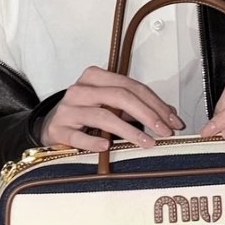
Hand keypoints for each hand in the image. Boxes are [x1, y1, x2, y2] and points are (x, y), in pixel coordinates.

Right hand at [40, 66, 184, 150]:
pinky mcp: (59, 130)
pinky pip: (78, 136)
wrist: (52, 125)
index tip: (173, 120)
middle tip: (165, 131)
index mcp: (95, 77)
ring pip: (103, 116)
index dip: (155, 103)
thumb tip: (169, 114)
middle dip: (148, 114)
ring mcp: (68, 109)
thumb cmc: (85, 114)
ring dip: (130, 130)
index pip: (131, 86)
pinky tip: (107, 147)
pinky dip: (94, 142)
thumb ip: (136, 107)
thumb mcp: (110, 105)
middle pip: (120, 96)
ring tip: (148, 142)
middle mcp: (80, 89)